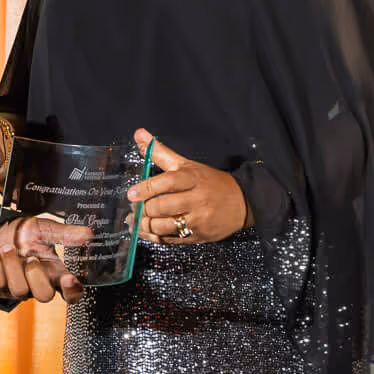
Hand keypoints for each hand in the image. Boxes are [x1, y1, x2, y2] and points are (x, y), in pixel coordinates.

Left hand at [0, 214, 91, 302]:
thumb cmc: (25, 234)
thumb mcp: (45, 228)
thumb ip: (65, 233)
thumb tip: (88, 233)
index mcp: (55, 273)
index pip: (71, 293)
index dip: (72, 291)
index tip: (69, 278)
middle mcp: (39, 284)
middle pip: (44, 296)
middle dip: (37, 277)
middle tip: (31, 258)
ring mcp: (19, 288)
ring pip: (19, 290)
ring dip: (13, 267)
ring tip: (9, 248)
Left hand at [127, 131, 249, 243]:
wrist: (243, 202)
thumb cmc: (211, 182)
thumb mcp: (187, 164)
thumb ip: (161, 152)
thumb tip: (139, 134)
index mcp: (192, 178)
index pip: (166, 183)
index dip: (146, 188)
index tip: (131, 194)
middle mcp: (196, 199)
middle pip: (162, 206)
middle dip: (142, 209)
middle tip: (132, 209)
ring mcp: (198, 220)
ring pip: (164, 226)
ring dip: (144, 226)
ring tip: (134, 222)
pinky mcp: (199, 236)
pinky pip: (171, 240)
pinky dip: (154, 237)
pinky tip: (146, 232)